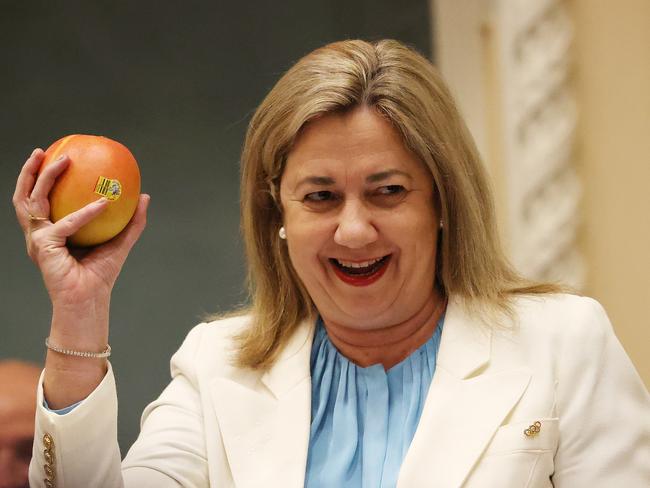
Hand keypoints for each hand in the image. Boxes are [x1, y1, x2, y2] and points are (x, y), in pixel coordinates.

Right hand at [12, 148, 149, 306]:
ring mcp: (37, 240)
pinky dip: (84, 213)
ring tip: (61, 160)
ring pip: (32, 201)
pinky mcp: (43, 248)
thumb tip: (145, 196)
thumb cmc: (100, 274)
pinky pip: (65, 224)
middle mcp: (38, 234)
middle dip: (31, 170)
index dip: (41, 177)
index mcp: (50, 231)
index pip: (39, 200)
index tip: (54, 155)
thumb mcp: (120, 242)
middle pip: (25, 196)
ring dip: (44, 178)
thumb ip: (132, 221)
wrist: (90, 300)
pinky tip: (102, 203)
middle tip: (45, 150)